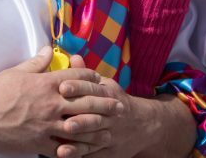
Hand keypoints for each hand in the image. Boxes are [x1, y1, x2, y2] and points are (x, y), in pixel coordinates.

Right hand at [0, 47, 120, 156]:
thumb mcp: (15, 72)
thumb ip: (35, 62)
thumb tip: (48, 49)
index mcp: (45, 83)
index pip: (75, 79)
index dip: (90, 78)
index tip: (100, 80)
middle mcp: (51, 104)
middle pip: (85, 103)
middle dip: (104, 104)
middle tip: (119, 106)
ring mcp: (48, 125)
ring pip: (80, 127)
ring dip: (97, 129)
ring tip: (110, 130)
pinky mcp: (42, 144)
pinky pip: (65, 148)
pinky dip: (78, 149)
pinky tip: (87, 150)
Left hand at [56, 78, 194, 157]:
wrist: (143, 124)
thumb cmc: (116, 100)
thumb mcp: (106, 84)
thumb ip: (86, 74)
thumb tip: (73, 57)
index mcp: (109, 94)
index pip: (93, 89)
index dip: (78, 88)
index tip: (62, 87)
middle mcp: (111, 115)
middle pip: (95, 117)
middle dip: (80, 120)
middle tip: (64, 122)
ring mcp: (112, 135)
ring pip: (95, 140)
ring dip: (79, 143)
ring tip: (62, 146)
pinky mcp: (111, 153)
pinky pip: (96, 156)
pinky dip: (82, 156)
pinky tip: (67, 156)